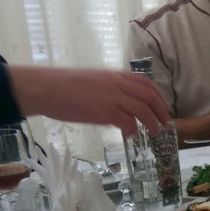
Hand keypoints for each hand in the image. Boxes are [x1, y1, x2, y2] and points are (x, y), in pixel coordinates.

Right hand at [8, 65, 168, 136]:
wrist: (44, 87)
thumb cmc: (62, 85)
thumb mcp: (93, 81)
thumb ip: (109, 89)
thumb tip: (118, 104)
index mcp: (115, 75)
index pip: (145, 83)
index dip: (158, 96)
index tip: (162, 106)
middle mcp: (118, 84)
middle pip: (149, 97)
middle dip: (161, 111)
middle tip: (164, 123)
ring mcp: (113, 97)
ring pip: (143, 110)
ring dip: (152, 123)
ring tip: (154, 132)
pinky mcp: (105, 111)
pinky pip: (128, 122)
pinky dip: (132, 130)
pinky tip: (130, 135)